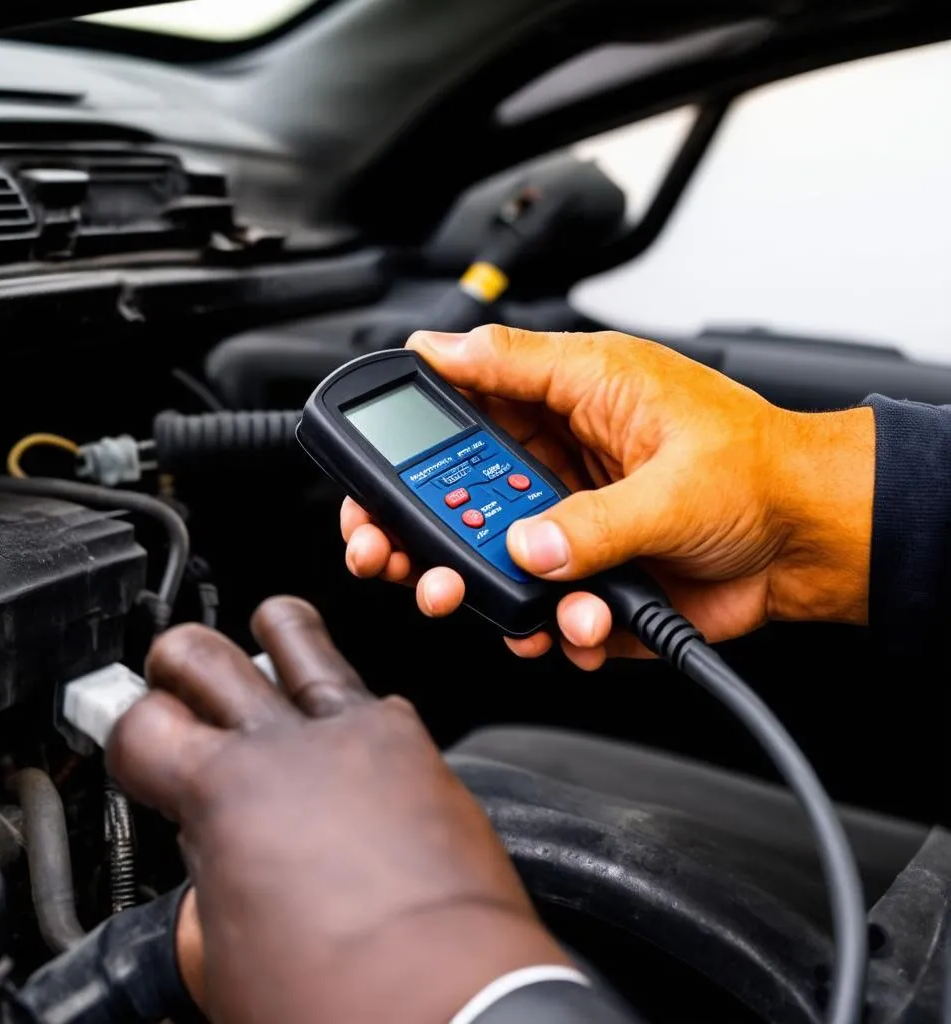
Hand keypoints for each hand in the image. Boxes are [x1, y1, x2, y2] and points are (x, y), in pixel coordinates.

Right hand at [108, 597, 568, 1023]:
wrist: (451, 1003)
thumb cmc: (338, 999)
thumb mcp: (225, 959)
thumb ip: (210, 885)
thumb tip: (218, 865)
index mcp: (221, 794)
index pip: (138, 723)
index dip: (129, 736)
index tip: (142, 751)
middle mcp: (285, 743)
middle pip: (200, 652)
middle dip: (175, 660)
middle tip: (179, 682)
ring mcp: (355, 730)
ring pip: (297, 633)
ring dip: (273, 634)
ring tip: (267, 641)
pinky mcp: (414, 739)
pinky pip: (373, 695)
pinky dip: (351, 709)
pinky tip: (351, 739)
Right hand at [342, 325, 874, 667]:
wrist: (811, 541)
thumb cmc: (759, 466)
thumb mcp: (671, 461)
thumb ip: (586, 508)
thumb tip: (517, 539)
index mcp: (572, 398)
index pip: (467, 392)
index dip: (409, 422)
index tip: (368, 459)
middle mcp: (558, 459)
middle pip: (451, 485)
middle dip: (409, 523)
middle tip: (384, 550)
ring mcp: (566, 521)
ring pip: (482, 552)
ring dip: (468, 584)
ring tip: (465, 597)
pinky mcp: (584, 576)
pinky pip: (536, 604)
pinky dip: (543, 625)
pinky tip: (573, 625)